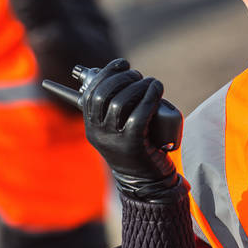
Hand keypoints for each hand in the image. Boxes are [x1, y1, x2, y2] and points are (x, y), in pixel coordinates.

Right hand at [81, 58, 179, 200]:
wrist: (147, 183)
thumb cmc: (137, 149)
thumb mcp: (119, 130)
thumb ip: (116, 110)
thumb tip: (127, 76)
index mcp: (91, 127)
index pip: (91, 92)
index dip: (107, 73)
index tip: (123, 64)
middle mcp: (98, 133)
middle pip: (104, 94)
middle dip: (123, 78)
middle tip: (139, 76)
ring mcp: (114, 140)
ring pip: (120, 102)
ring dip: (138, 85)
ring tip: (151, 83)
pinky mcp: (132, 145)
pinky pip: (139, 115)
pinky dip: (149, 97)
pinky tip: (157, 89)